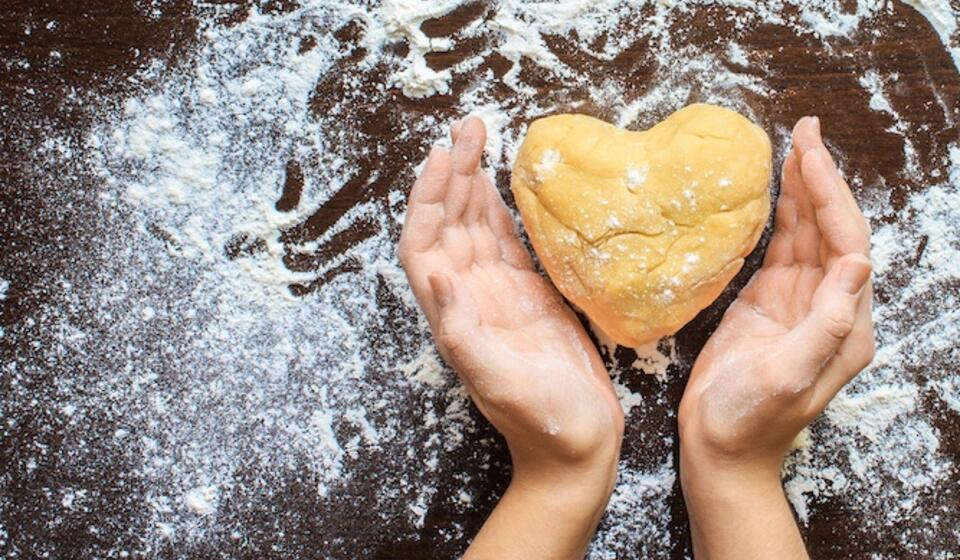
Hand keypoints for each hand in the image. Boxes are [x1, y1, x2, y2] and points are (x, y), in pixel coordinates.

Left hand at [398, 117, 623, 558]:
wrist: (575, 448)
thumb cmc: (541, 422)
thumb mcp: (497, 381)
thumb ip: (461, 330)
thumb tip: (434, 274)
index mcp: (454, 313)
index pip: (426, 243)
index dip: (429, 198)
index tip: (444, 155)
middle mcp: (470, 297)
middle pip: (449, 224)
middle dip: (453, 173)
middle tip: (466, 126)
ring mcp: (499, 295)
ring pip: (478, 227)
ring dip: (474, 183)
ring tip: (479, 138)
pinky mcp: (530, 296)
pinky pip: (510, 243)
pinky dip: (504, 211)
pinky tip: (506, 185)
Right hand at [678, 117, 873, 558]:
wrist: (721, 449)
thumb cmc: (751, 420)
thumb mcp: (789, 375)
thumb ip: (827, 322)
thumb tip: (857, 263)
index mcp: (844, 323)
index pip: (848, 244)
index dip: (832, 194)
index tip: (810, 152)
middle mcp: (829, 307)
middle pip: (833, 230)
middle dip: (822, 177)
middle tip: (805, 129)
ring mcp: (798, 303)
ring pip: (808, 234)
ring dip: (804, 189)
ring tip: (795, 144)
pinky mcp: (768, 303)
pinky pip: (782, 249)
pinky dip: (781, 216)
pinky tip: (778, 190)